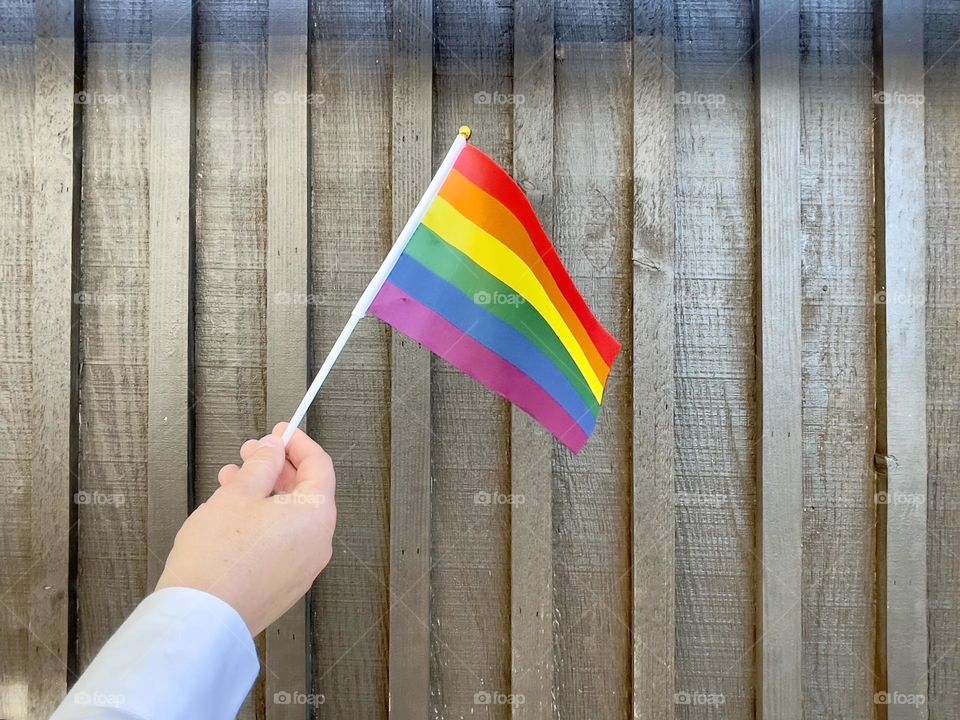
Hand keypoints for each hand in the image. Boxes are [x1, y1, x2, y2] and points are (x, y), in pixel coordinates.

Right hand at [155, 423, 335, 635]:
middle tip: (250, 453)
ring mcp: (303, 567)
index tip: (281, 432)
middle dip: (276, 468)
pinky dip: (263, 522)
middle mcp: (317, 542)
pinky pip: (281, 542)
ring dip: (265, 495)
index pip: (320, 466)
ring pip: (290, 517)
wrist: (200, 617)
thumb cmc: (218, 559)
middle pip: (306, 491)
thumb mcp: (238, 493)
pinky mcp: (284, 585)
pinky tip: (233, 516)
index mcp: (316, 515)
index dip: (298, 444)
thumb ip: (262, 464)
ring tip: (232, 483)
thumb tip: (273, 450)